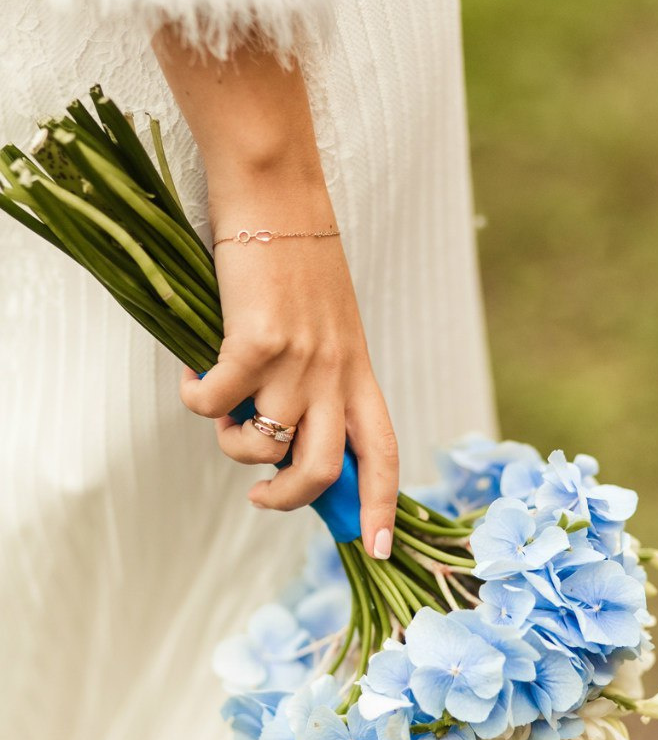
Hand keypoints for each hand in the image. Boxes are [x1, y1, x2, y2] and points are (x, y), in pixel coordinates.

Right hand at [181, 207, 397, 558]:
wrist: (277, 192)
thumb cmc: (296, 260)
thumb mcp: (327, 325)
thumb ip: (316, 379)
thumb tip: (278, 436)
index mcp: (359, 370)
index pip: (384, 451)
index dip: (381, 505)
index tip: (377, 547)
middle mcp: (336, 371)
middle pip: (321, 469)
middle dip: (288, 500)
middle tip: (262, 496)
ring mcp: (299, 358)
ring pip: (261, 441)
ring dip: (231, 441)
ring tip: (220, 407)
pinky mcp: (257, 340)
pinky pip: (215, 402)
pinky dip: (195, 397)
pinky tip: (192, 372)